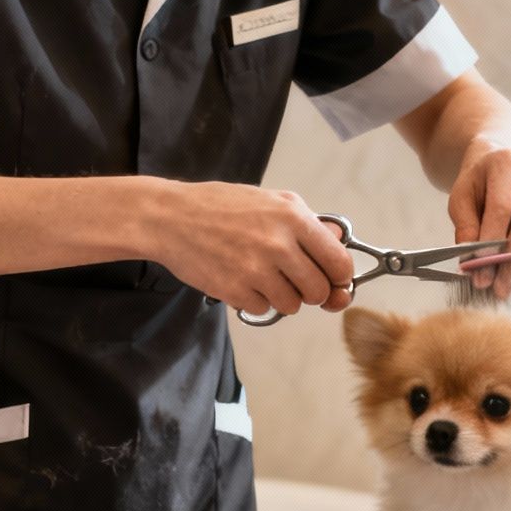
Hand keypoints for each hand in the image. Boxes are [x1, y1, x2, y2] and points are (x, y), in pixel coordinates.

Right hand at [148, 182, 354, 318]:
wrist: (170, 218)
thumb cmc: (221, 207)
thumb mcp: (271, 200)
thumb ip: (309, 223)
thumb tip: (340, 241)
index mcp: (293, 217)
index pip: (339, 263)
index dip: (340, 278)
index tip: (333, 281)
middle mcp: (278, 244)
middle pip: (319, 291)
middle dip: (311, 291)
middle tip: (294, 280)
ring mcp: (255, 270)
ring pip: (293, 305)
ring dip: (283, 297)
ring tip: (263, 276)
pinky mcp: (234, 290)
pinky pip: (263, 309)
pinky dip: (256, 301)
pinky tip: (242, 279)